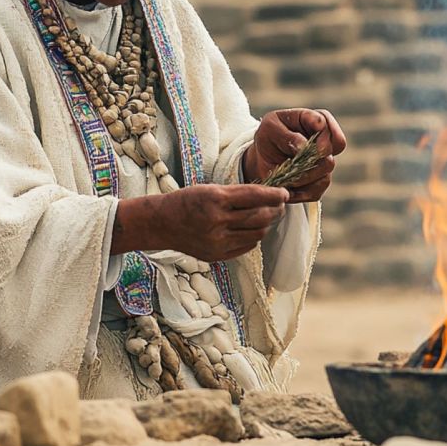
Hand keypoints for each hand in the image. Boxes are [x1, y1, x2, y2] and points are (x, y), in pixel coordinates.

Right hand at [112, 184, 289, 261]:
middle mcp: (217, 221)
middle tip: (280, 206)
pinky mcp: (216, 255)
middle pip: (260, 217)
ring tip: (267, 216)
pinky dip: (253, 237)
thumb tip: (270, 198)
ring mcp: (217, 241)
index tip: (285, 194)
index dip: (274, 195)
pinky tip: (251, 229)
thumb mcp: (211, 190)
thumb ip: (238, 195)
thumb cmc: (188, 201)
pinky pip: (247, 246)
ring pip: (256, 234)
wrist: (161, 223)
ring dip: (266, 224)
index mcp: (215, 200)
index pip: (255, 196)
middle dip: (275, 210)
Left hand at [242, 108, 346, 202]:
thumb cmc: (269, 136)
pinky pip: (316, 192)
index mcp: (316, 121)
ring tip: (286, 175)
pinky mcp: (319, 182)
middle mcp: (325, 141)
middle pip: (330, 153)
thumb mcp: (270, 128)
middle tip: (292, 162)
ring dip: (303, 177)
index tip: (304, 145)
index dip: (321, 138)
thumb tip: (304, 146)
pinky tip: (287, 187)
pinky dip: (300, 192)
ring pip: (325, 175)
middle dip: (309, 161)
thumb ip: (287, 135)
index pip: (328, 127)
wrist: (263, 157)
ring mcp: (325, 163)